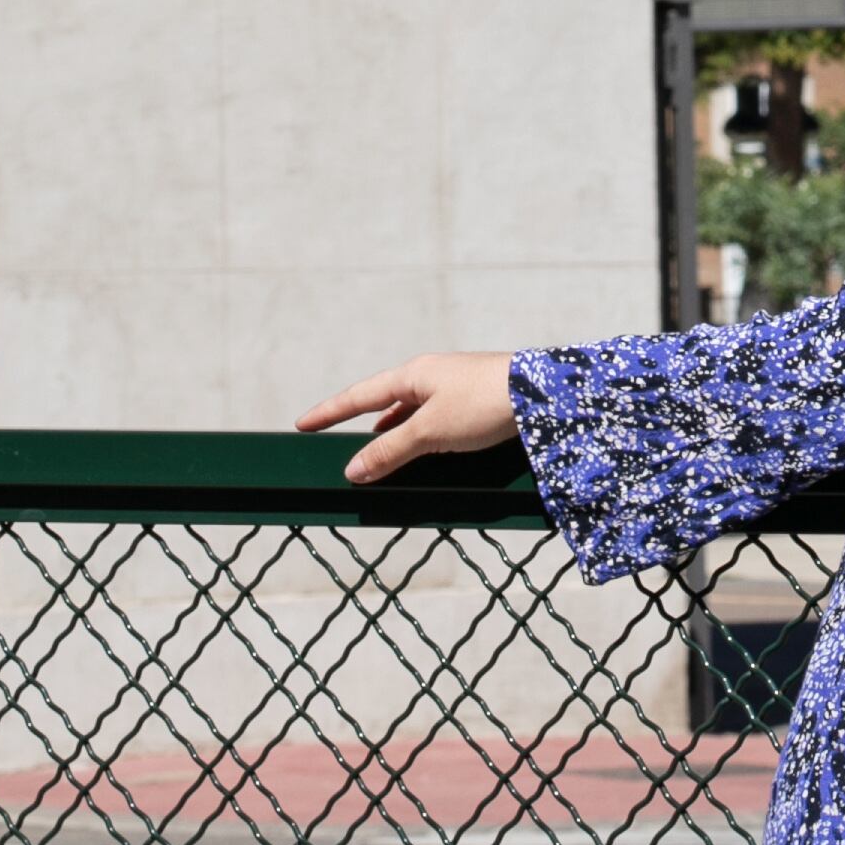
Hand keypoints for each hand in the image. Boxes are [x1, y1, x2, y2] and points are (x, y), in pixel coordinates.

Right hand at [295, 351, 518, 484]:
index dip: (329, 412)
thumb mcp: (430, 432)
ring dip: (392, 434)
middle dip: (361, 424)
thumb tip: (354, 469)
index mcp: (413, 375)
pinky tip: (421, 454)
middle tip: (335, 441)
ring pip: (411, 413)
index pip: (359, 396)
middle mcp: (431, 376)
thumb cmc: (484, 405)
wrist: (542, 395)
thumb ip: (390, 452)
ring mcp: (454, 387)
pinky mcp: (475, 401)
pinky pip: (433, 421)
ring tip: (375, 458)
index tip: (302, 424)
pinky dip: (419, 437)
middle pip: (384, 402)